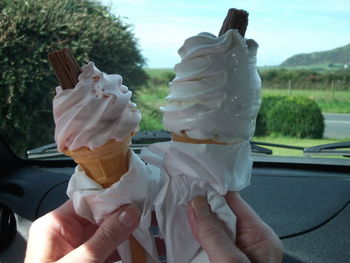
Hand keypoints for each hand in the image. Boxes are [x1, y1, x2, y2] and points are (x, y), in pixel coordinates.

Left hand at [25, 200, 140, 262]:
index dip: (110, 196)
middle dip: (122, 215)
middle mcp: (66, 232)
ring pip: (106, 232)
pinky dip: (123, 248)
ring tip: (146, 227)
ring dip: (126, 232)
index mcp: (55, 225)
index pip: (86, 200)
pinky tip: (138, 246)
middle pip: (99, 215)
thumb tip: (130, 213)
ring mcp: (78, 247)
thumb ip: (106, 237)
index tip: (132, 195)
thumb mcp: (82, 261)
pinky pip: (108, 248)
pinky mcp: (88, 260)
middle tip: (145, 211)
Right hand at [188, 193, 282, 262]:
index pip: (235, 202)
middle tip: (184, 201)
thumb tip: (198, 206)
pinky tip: (186, 233)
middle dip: (202, 209)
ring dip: (196, 224)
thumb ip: (214, 234)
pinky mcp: (222, 260)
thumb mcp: (231, 261)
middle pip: (220, 216)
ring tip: (182, 214)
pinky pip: (207, 245)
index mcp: (262, 238)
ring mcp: (235, 254)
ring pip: (211, 230)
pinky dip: (195, 239)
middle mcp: (249, 245)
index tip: (195, 184)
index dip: (214, 191)